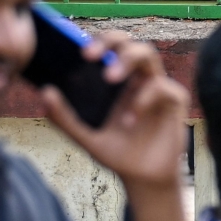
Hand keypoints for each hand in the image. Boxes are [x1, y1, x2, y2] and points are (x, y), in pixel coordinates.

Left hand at [41, 31, 189, 192]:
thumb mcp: (85, 137)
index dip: (98, 41)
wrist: (142, 179)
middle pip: (131, 41)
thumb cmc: (117, 153)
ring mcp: (158, 88)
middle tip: (90, 56)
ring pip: (149, 54)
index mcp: (118, 82)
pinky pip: (162, 87)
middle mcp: (138, 80)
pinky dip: (143, 100)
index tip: (80, 52)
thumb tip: (45, 93)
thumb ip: (64, 118)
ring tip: (110, 78)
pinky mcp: (175, 101)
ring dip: (128, 59)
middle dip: (111, 41)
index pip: (111, 48)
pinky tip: (130, 120)